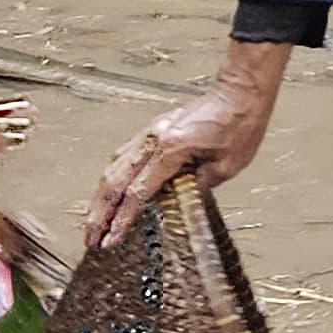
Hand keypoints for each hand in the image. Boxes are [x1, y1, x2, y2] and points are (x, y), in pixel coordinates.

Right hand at [91, 66, 281, 245]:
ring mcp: (151, 132)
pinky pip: (123, 155)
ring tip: (95, 221)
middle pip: (114, 182)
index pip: (137, 192)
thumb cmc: (240, 125)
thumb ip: (196, 186)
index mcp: (172, 150)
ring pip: (113, 168)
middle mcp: (154, 140)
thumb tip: (175, 202)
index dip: (121, 219)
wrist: (240, 93)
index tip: (110, 239)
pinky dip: (112, 177)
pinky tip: (109, 192)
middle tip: (92, 238)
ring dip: (100, 197)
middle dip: (99, 214)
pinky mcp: (153, 129)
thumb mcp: (227, 166)